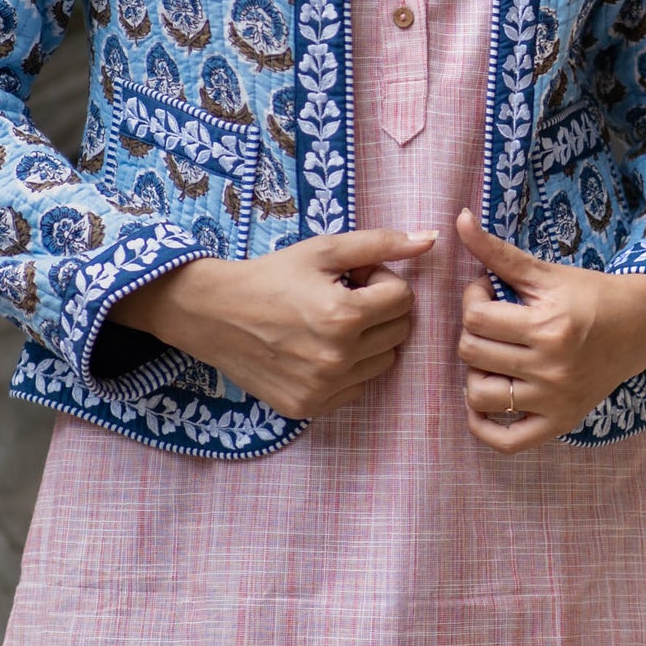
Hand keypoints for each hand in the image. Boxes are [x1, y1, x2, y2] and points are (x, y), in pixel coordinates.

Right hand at [106, 227, 436, 419]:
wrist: (214, 314)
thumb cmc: (272, 275)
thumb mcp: (323, 249)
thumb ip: (380, 244)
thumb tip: (430, 239)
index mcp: (343, 316)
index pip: (402, 297)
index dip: (381, 279)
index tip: (355, 275)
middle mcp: (337, 358)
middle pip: (399, 331)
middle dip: (381, 308)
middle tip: (345, 294)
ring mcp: (323, 388)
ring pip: (384, 362)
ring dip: (369, 339)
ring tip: (332, 321)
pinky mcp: (309, 407)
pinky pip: (357, 387)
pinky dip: (349, 367)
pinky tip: (319, 347)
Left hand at [454, 204, 645, 451]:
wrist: (639, 327)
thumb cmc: (590, 295)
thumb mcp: (546, 271)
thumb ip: (498, 252)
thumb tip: (460, 218)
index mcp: (547, 328)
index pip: (476, 318)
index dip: (472, 298)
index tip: (488, 291)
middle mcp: (550, 370)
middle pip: (473, 353)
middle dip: (473, 331)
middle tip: (492, 319)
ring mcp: (554, 402)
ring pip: (480, 395)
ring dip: (474, 373)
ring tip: (491, 355)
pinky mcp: (559, 423)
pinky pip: (506, 441)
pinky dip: (484, 426)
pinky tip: (485, 401)